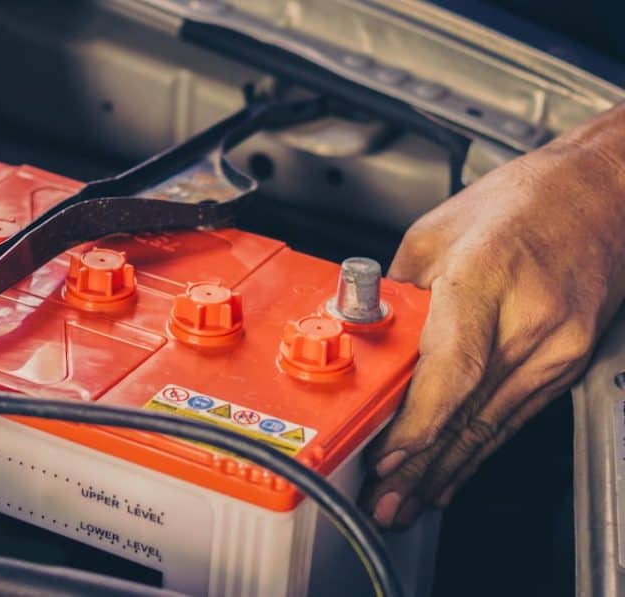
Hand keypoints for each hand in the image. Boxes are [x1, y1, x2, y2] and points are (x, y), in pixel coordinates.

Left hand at [362, 105, 624, 528]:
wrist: (598, 195)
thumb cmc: (518, 204)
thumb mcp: (433, 236)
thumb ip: (398, 298)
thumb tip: (365, 344)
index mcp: (488, 277)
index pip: (454, 368)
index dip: (420, 423)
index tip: (389, 456)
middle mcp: (530, 319)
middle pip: (470, 410)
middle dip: (423, 465)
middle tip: (385, 501)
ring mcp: (557, 345)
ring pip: (493, 424)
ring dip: (448, 469)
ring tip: (410, 502)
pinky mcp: (568, 360)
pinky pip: (515, 415)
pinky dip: (479, 448)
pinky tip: (453, 473)